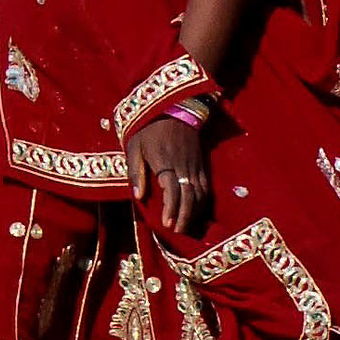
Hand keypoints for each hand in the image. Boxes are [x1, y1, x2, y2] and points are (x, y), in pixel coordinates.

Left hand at [126, 117, 209, 234]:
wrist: (173, 107)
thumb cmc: (147, 128)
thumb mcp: (133, 146)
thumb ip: (135, 171)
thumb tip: (137, 196)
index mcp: (164, 161)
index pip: (172, 190)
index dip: (171, 209)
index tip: (167, 224)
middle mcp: (183, 165)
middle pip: (189, 195)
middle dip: (185, 216)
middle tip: (178, 231)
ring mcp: (195, 164)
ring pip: (200, 193)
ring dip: (195, 212)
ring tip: (186, 226)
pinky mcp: (201, 163)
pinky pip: (206, 186)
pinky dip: (203, 201)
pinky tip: (197, 211)